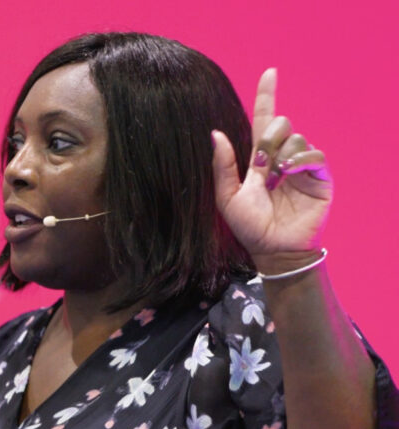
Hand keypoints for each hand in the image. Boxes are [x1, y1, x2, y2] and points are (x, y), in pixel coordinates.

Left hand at [211, 68, 331, 264]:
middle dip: (268, 138)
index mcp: (259, 159)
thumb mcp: (227, 196)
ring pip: (296, 137)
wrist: (272, 248)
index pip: (263, 120)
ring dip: (282, 155)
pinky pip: (314, 154)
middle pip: (280, 124)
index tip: (270, 73)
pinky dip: (300, 159)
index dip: (267, 96)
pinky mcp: (320, 177)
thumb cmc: (249, 226)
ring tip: (275, 179)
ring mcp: (302, 166)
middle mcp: (282, 158)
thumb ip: (222, 165)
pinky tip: (289, 173)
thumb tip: (215, 133)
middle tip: (260, 165)